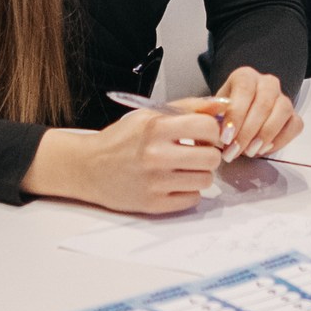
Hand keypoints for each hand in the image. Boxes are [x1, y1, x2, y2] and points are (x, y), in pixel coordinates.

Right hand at [31, 108, 225, 214]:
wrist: (89, 167)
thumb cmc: (121, 139)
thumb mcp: (150, 115)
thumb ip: (188, 107)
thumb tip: (222, 105)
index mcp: (156, 128)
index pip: (208, 128)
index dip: (212, 131)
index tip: (205, 134)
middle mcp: (155, 155)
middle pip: (212, 158)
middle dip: (209, 154)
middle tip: (197, 152)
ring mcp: (154, 183)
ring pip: (205, 181)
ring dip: (200, 174)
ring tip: (185, 168)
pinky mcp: (153, 204)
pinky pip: (192, 199)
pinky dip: (188, 191)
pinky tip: (175, 182)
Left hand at [202, 68, 302, 160]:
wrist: (239, 117)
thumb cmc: (223, 114)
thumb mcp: (210, 111)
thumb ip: (207, 114)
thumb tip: (210, 119)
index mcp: (244, 76)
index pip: (244, 90)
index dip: (235, 115)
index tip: (225, 138)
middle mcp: (267, 82)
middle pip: (263, 103)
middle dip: (247, 132)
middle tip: (233, 152)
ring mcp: (283, 97)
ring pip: (283, 111)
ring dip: (265, 135)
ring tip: (249, 152)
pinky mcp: (293, 114)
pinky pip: (295, 125)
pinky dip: (281, 140)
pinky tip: (263, 150)